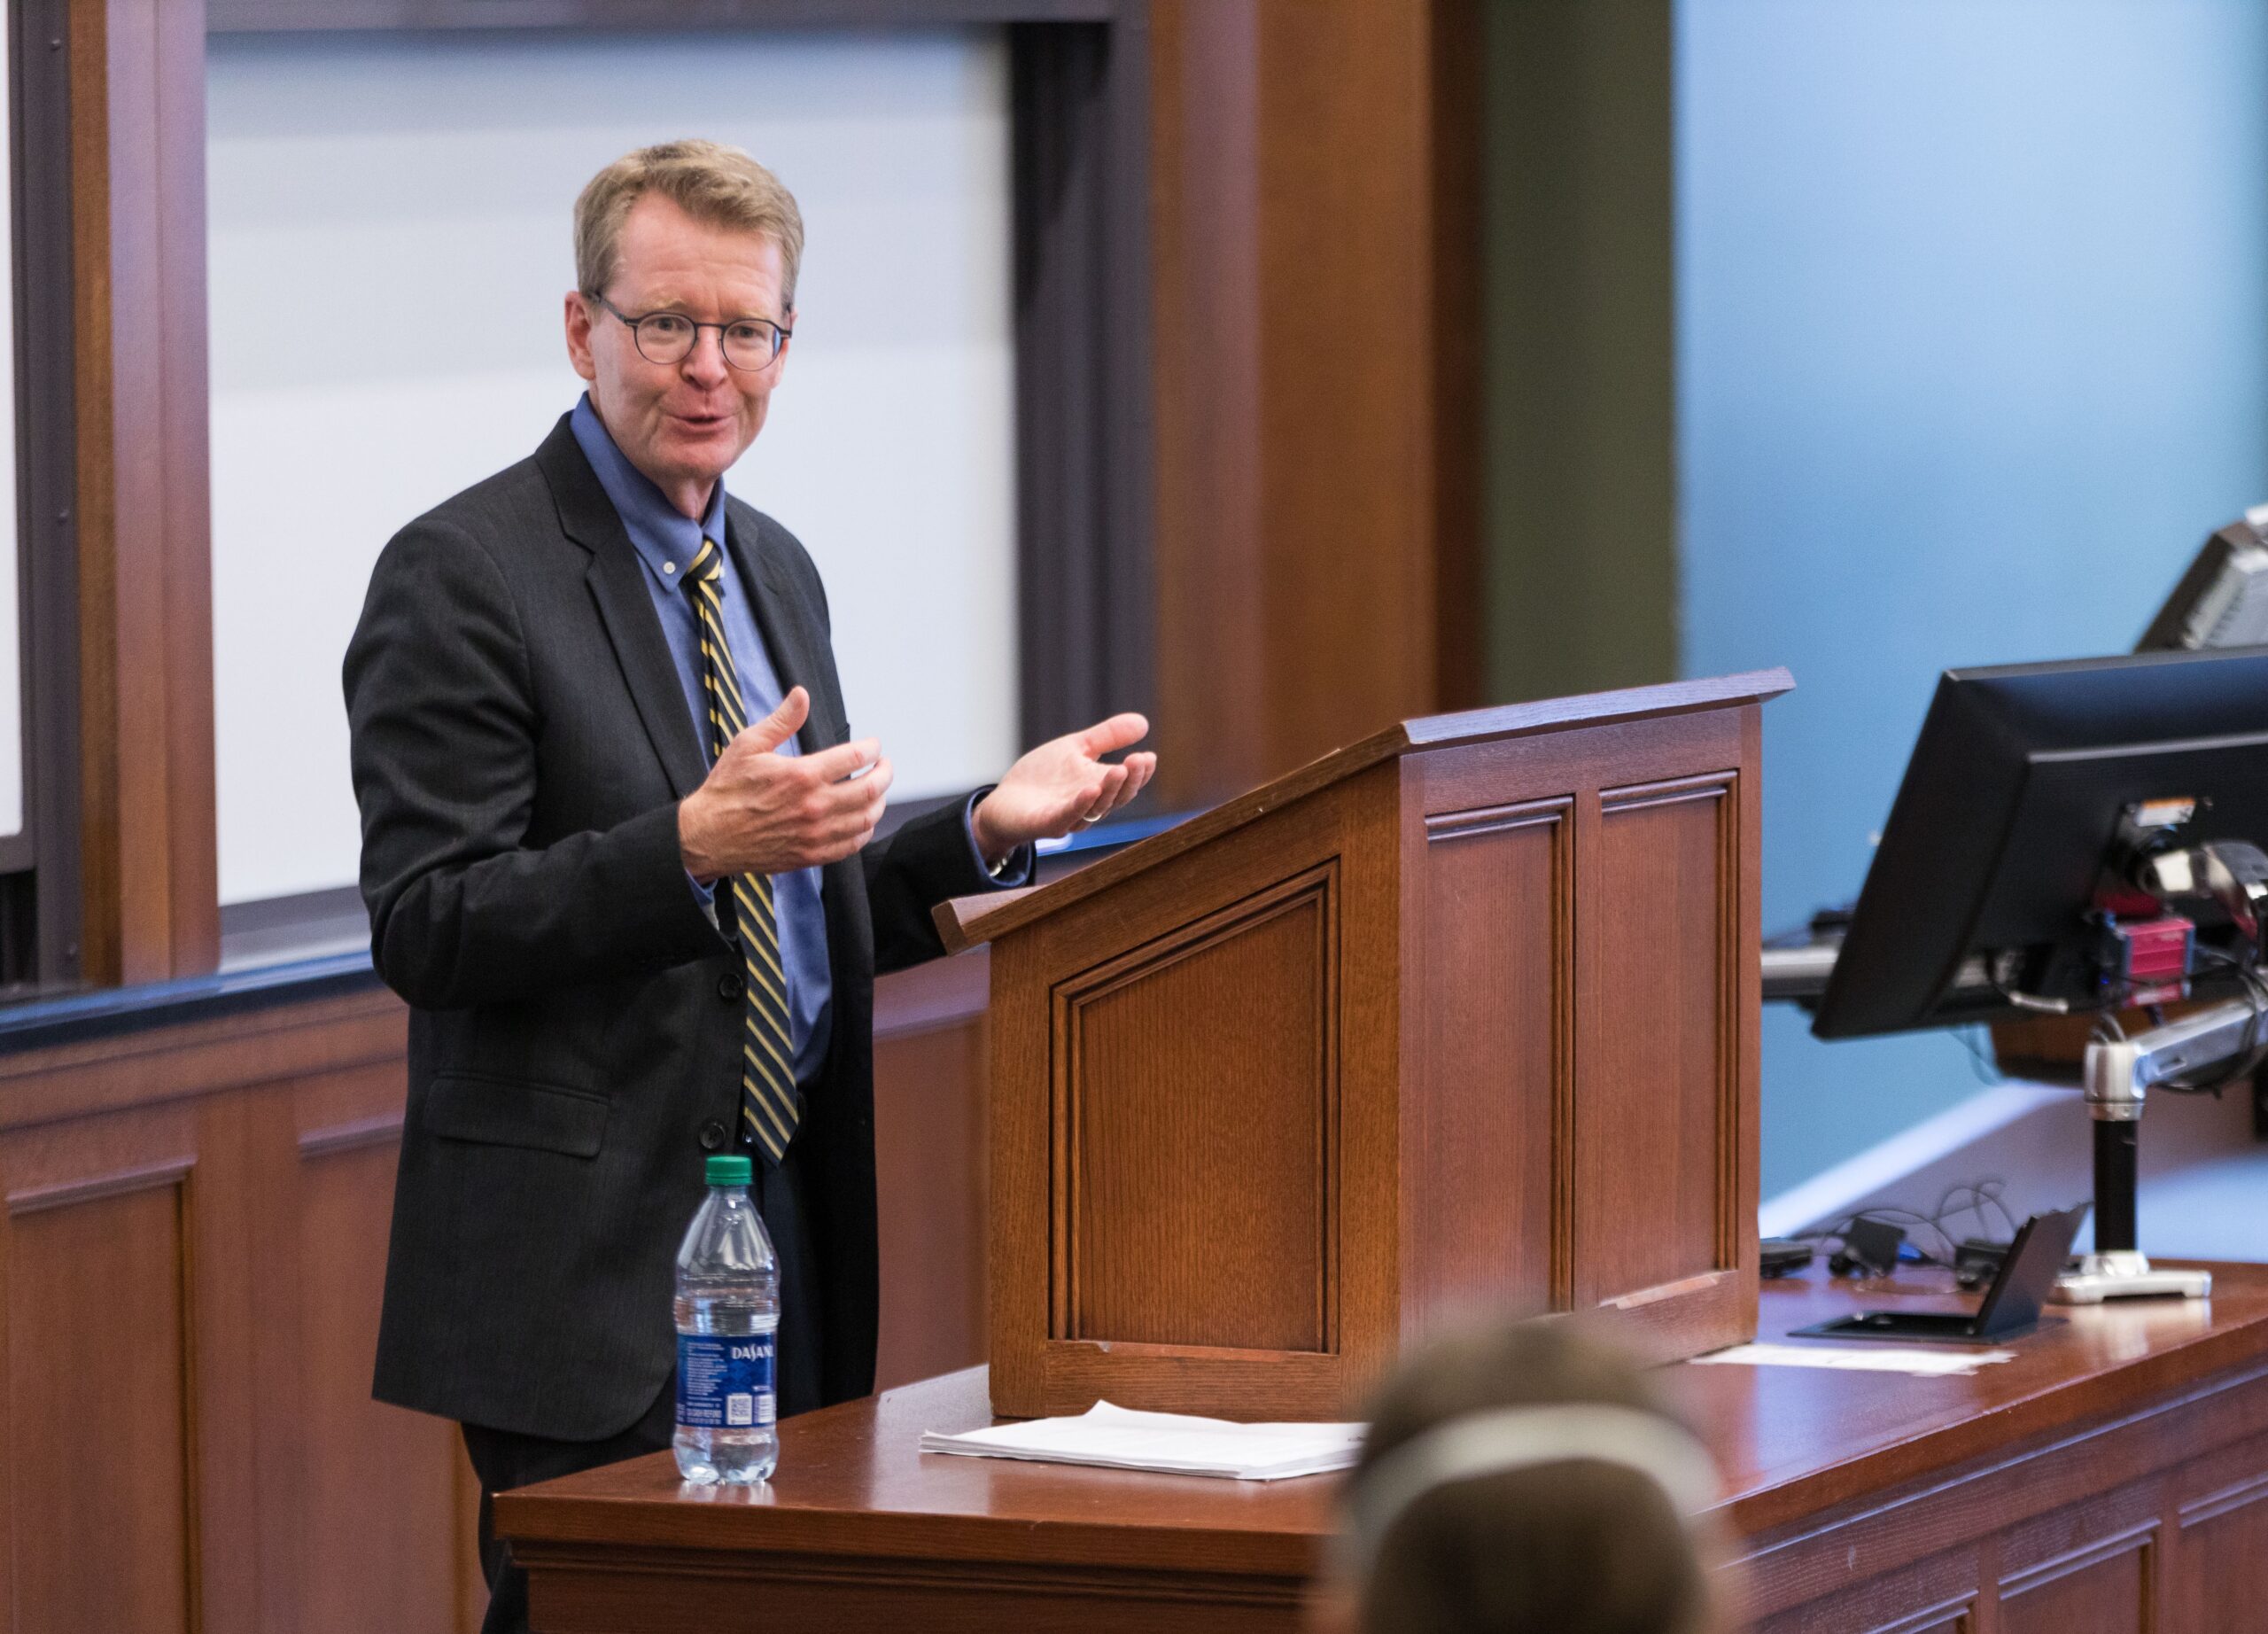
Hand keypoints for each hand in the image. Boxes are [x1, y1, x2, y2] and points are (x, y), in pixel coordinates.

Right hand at [678, 686, 893, 880]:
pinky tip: (862, 820)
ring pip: (866, 818)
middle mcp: (814, 806)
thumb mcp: (749, 745)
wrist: (708, 835)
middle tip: (885, 766)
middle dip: (885, 773)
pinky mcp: (810, 855)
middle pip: (870, 789)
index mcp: (802, 775)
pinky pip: (851, 845)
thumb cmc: (727, 789)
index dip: (872, 749)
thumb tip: (802, 695)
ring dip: (879, 802)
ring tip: (877, 791)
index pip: (856, 757)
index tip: (874, 746)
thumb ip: (782, 720)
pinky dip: (864, 831)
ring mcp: (815, 834)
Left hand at [971, 713, 1156, 867]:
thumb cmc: (1042, 777)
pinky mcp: (1046, 823)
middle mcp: (1089, 806)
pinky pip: (1067, 816)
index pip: (1127, 784)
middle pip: (1117, 798)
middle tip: (1139, 760)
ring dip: (1110, 790)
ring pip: (1096, 808)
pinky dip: (1080, 804)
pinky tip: (1090, 789)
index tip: (1149, 757)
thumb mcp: (1076, 748)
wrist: (1004, 802)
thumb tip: (1144, 722)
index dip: (1140, 773)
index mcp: (1100, 787)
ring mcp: (1069, 817)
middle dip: (1130, 780)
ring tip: (1120, 770)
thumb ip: (1107, 737)